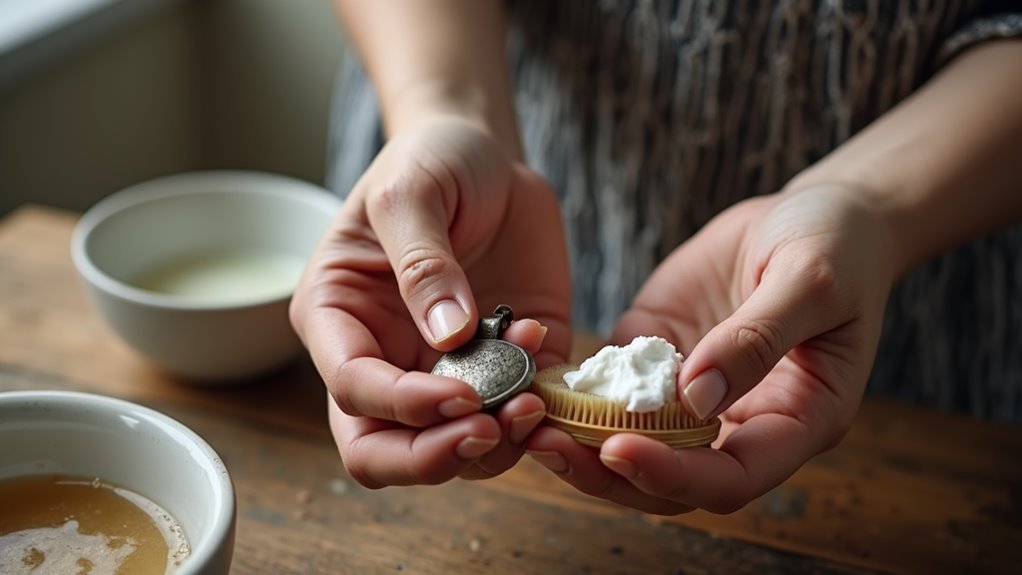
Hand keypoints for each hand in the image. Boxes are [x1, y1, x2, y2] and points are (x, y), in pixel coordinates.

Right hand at [290, 117, 571, 486]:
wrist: (485, 156)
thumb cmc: (430, 162)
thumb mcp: (413, 193)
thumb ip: (423, 263)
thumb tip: (447, 337)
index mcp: (340, 319)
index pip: (354, 391)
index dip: (401, 406)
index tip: (458, 394)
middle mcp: (385, 358)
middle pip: (385, 450)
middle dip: (434, 457)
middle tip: (489, 430)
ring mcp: (445, 371)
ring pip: (453, 451)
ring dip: (495, 444)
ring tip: (533, 401)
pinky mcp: (504, 369)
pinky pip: (513, 419)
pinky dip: (535, 415)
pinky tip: (547, 370)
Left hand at [527, 183, 894, 513]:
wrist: (814, 213)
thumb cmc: (836, 246)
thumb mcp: (810, 280)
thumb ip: (757, 338)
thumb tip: (697, 399)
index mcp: (795, 420)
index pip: (730, 478)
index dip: (674, 475)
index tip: (619, 449)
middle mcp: (739, 421)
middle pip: (669, 479)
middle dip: (606, 473)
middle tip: (545, 444)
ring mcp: (694, 394)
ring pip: (633, 445)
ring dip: (578, 442)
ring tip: (524, 420)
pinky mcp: (658, 358)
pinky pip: (613, 390)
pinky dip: (573, 394)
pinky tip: (535, 380)